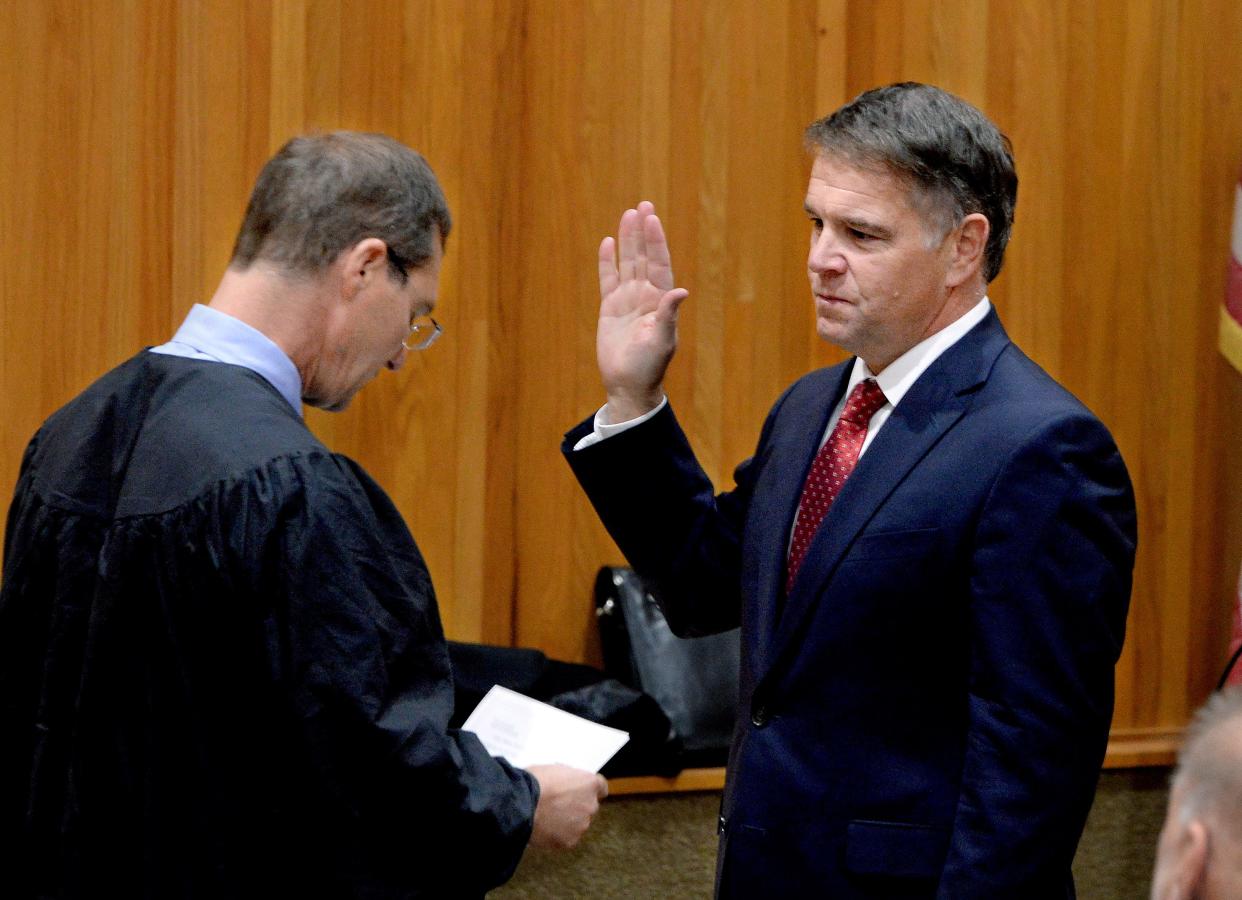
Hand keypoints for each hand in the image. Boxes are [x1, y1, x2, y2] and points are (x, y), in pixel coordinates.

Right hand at [526, 764, 608, 849]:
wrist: (520, 805)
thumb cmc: (534, 783)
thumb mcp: (554, 769)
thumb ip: (568, 779)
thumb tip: (566, 785)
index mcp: (589, 784)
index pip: (601, 788)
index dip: (588, 790)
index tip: (580, 792)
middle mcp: (590, 805)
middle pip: (588, 807)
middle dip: (576, 807)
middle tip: (557, 805)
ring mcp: (581, 825)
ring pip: (577, 824)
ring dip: (567, 822)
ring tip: (547, 818)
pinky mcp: (570, 841)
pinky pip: (566, 838)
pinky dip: (557, 835)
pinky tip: (544, 828)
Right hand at [596, 200, 689, 421]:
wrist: (628, 384)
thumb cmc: (649, 365)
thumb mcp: (661, 340)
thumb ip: (668, 314)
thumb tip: (681, 291)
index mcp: (661, 300)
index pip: (659, 263)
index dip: (656, 241)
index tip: (653, 218)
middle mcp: (646, 295)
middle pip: (644, 256)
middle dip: (643, 231)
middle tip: (643, 204)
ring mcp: (628, 299)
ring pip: (627, 262)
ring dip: (628, 239)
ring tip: (627, 214)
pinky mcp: (610, 307)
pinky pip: (608, 279)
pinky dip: (607, 261)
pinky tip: (607, 243)